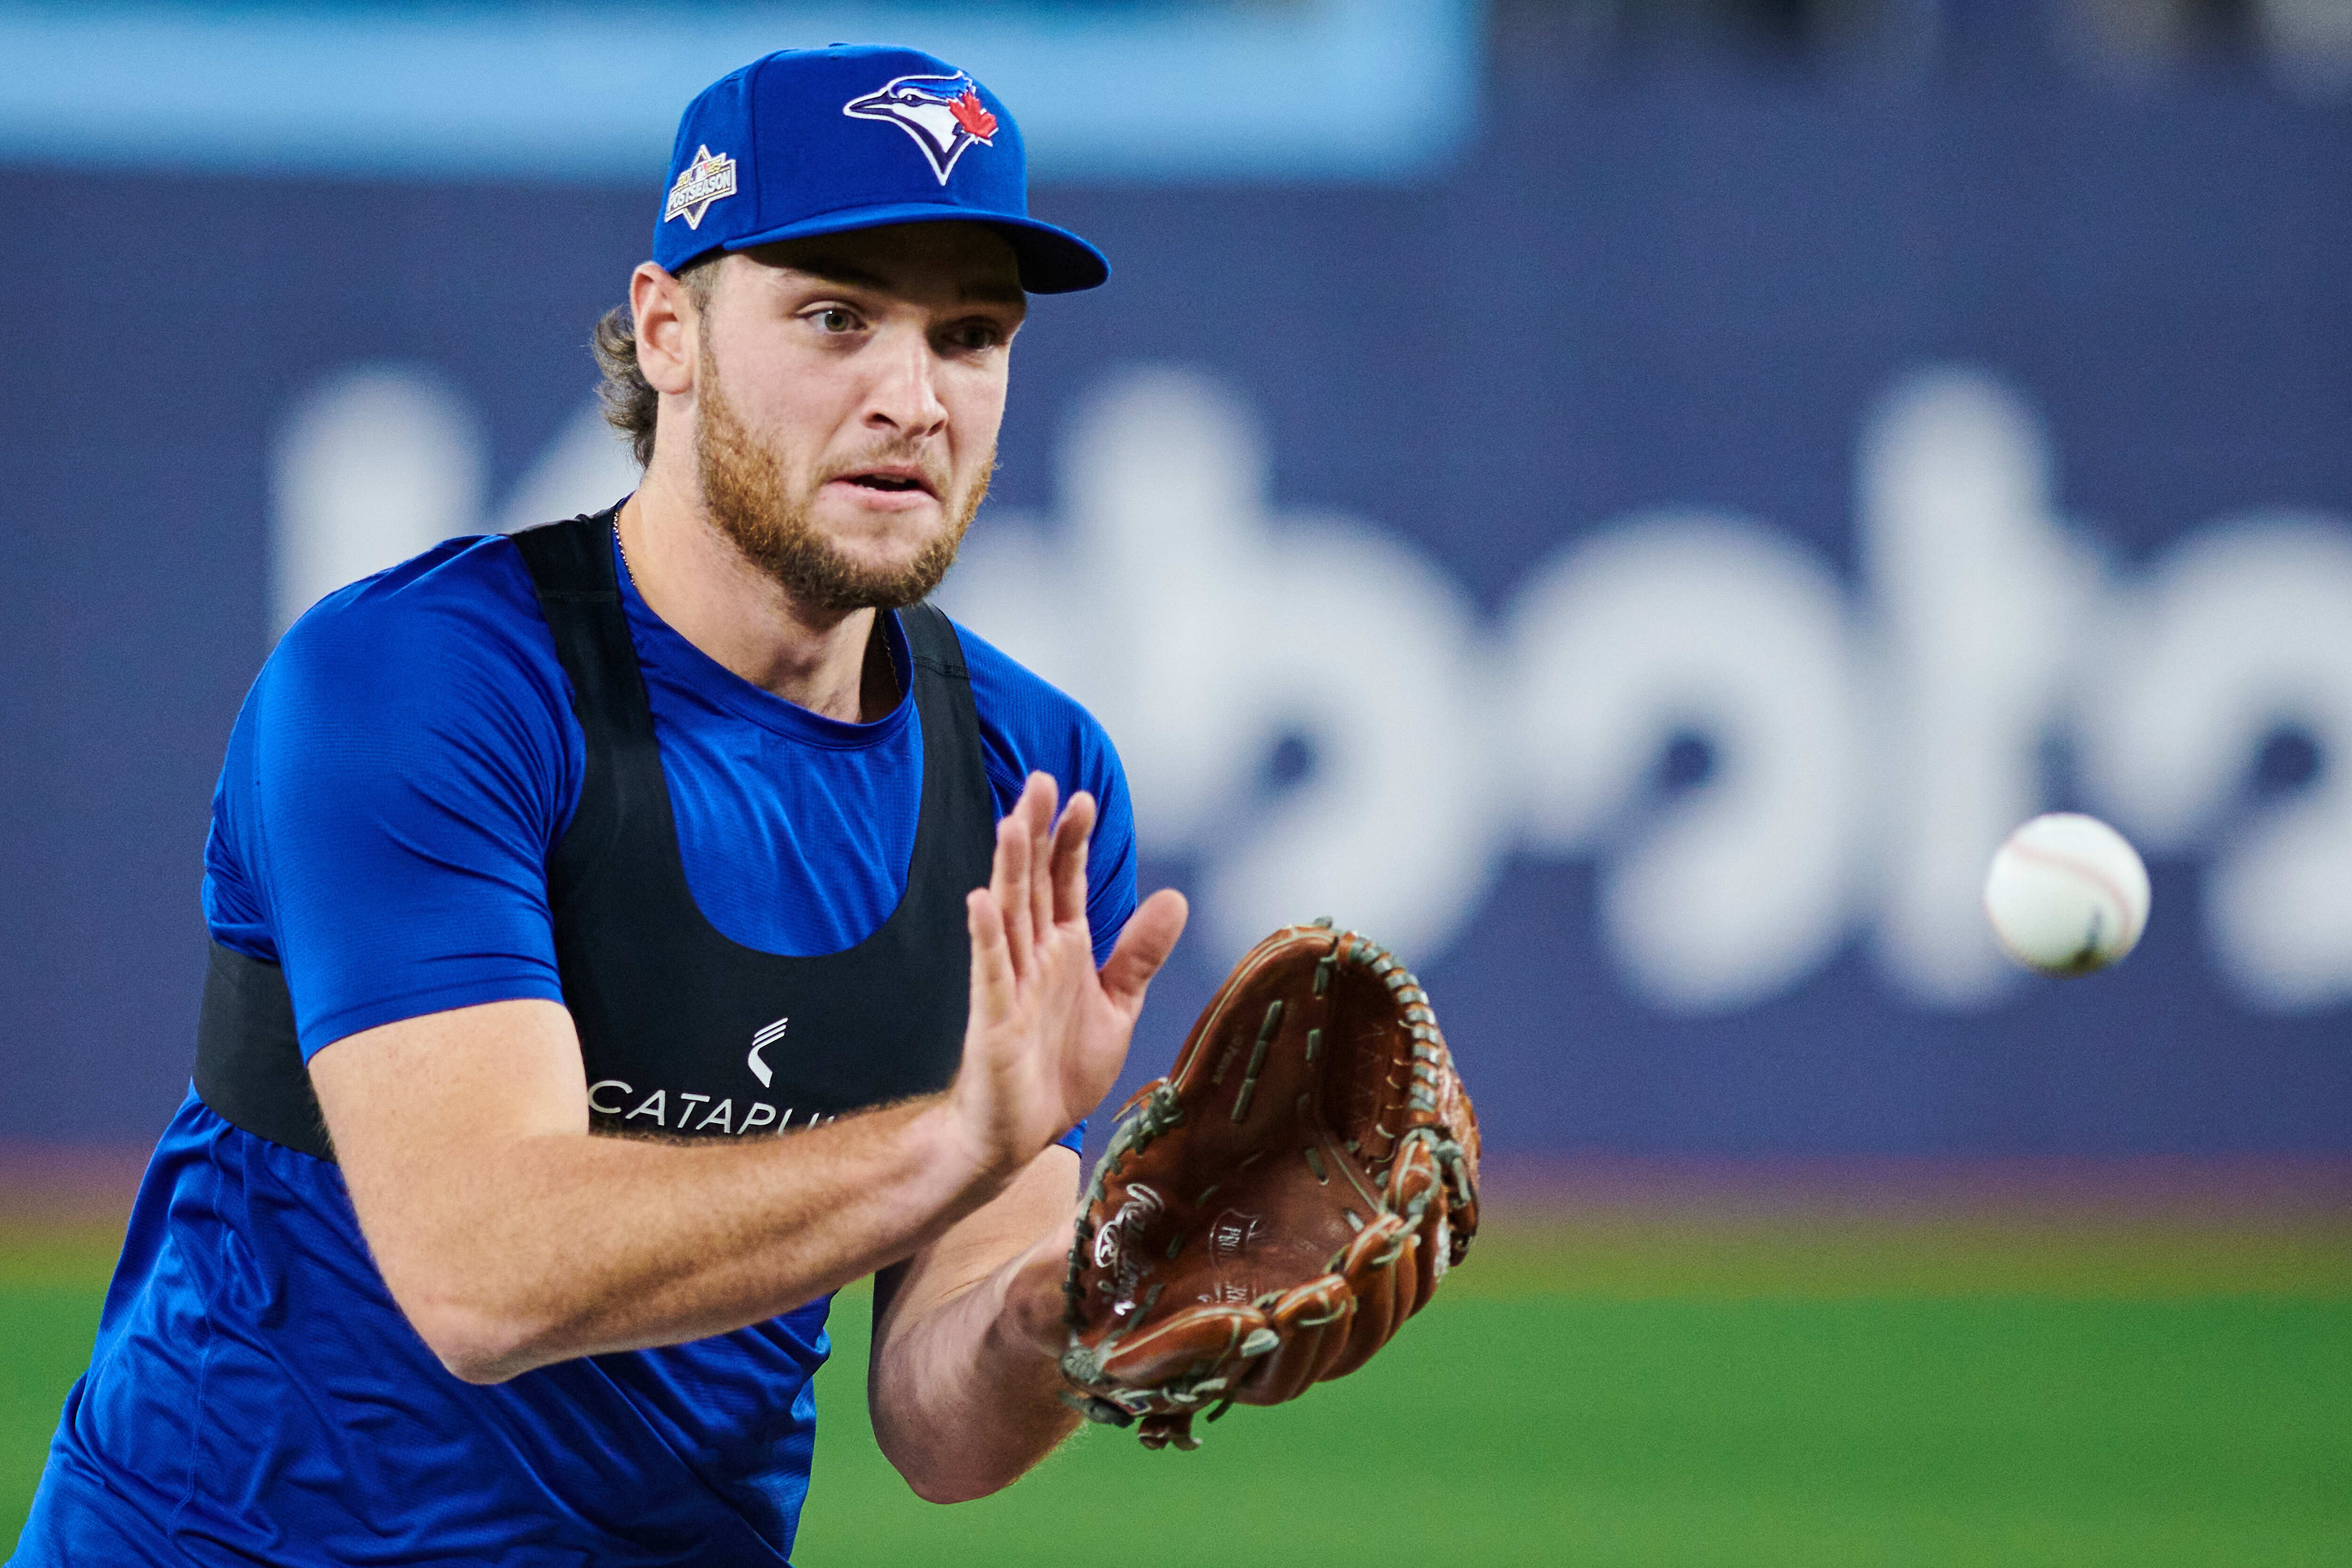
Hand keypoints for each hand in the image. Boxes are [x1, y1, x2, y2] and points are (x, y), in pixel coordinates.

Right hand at [949, 773, 1186, 1186]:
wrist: (1022, 1136)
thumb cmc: (1060, 1070)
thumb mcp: (1118, 1006)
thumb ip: (1140, 954)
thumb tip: (1174, 898)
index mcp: (1064, 950)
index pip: (1065, 883)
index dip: (1072, 841)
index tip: (1083, 798)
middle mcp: (1034, 958)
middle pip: (1032, 884)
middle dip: (1036, 833)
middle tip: (1041, 781)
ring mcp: (1010, 986)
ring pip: (1008, 916)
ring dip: (1008, 869)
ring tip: (1011, 822)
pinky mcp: (993, 1021)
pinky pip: (989, 973)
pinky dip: (985, 938)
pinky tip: (980, 901)